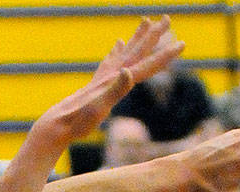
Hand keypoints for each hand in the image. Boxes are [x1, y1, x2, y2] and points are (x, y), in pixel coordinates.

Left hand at [27, 17, 184, 152]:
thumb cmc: (78, 122)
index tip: (182, 44)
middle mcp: (111, 74)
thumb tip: (128, 71)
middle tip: (167, 17)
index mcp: (117, 80)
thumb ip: (115, 89)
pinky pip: (110, 61)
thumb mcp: (99, 108)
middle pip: (137, 51)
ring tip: (146, 20)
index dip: (165, 56)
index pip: (146, 65)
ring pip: (125, 51)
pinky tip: (119, 43)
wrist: (56, 125)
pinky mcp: (96, 82)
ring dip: (137, 37)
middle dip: (153, 35)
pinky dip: (117, 50)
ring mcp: (103, 76)